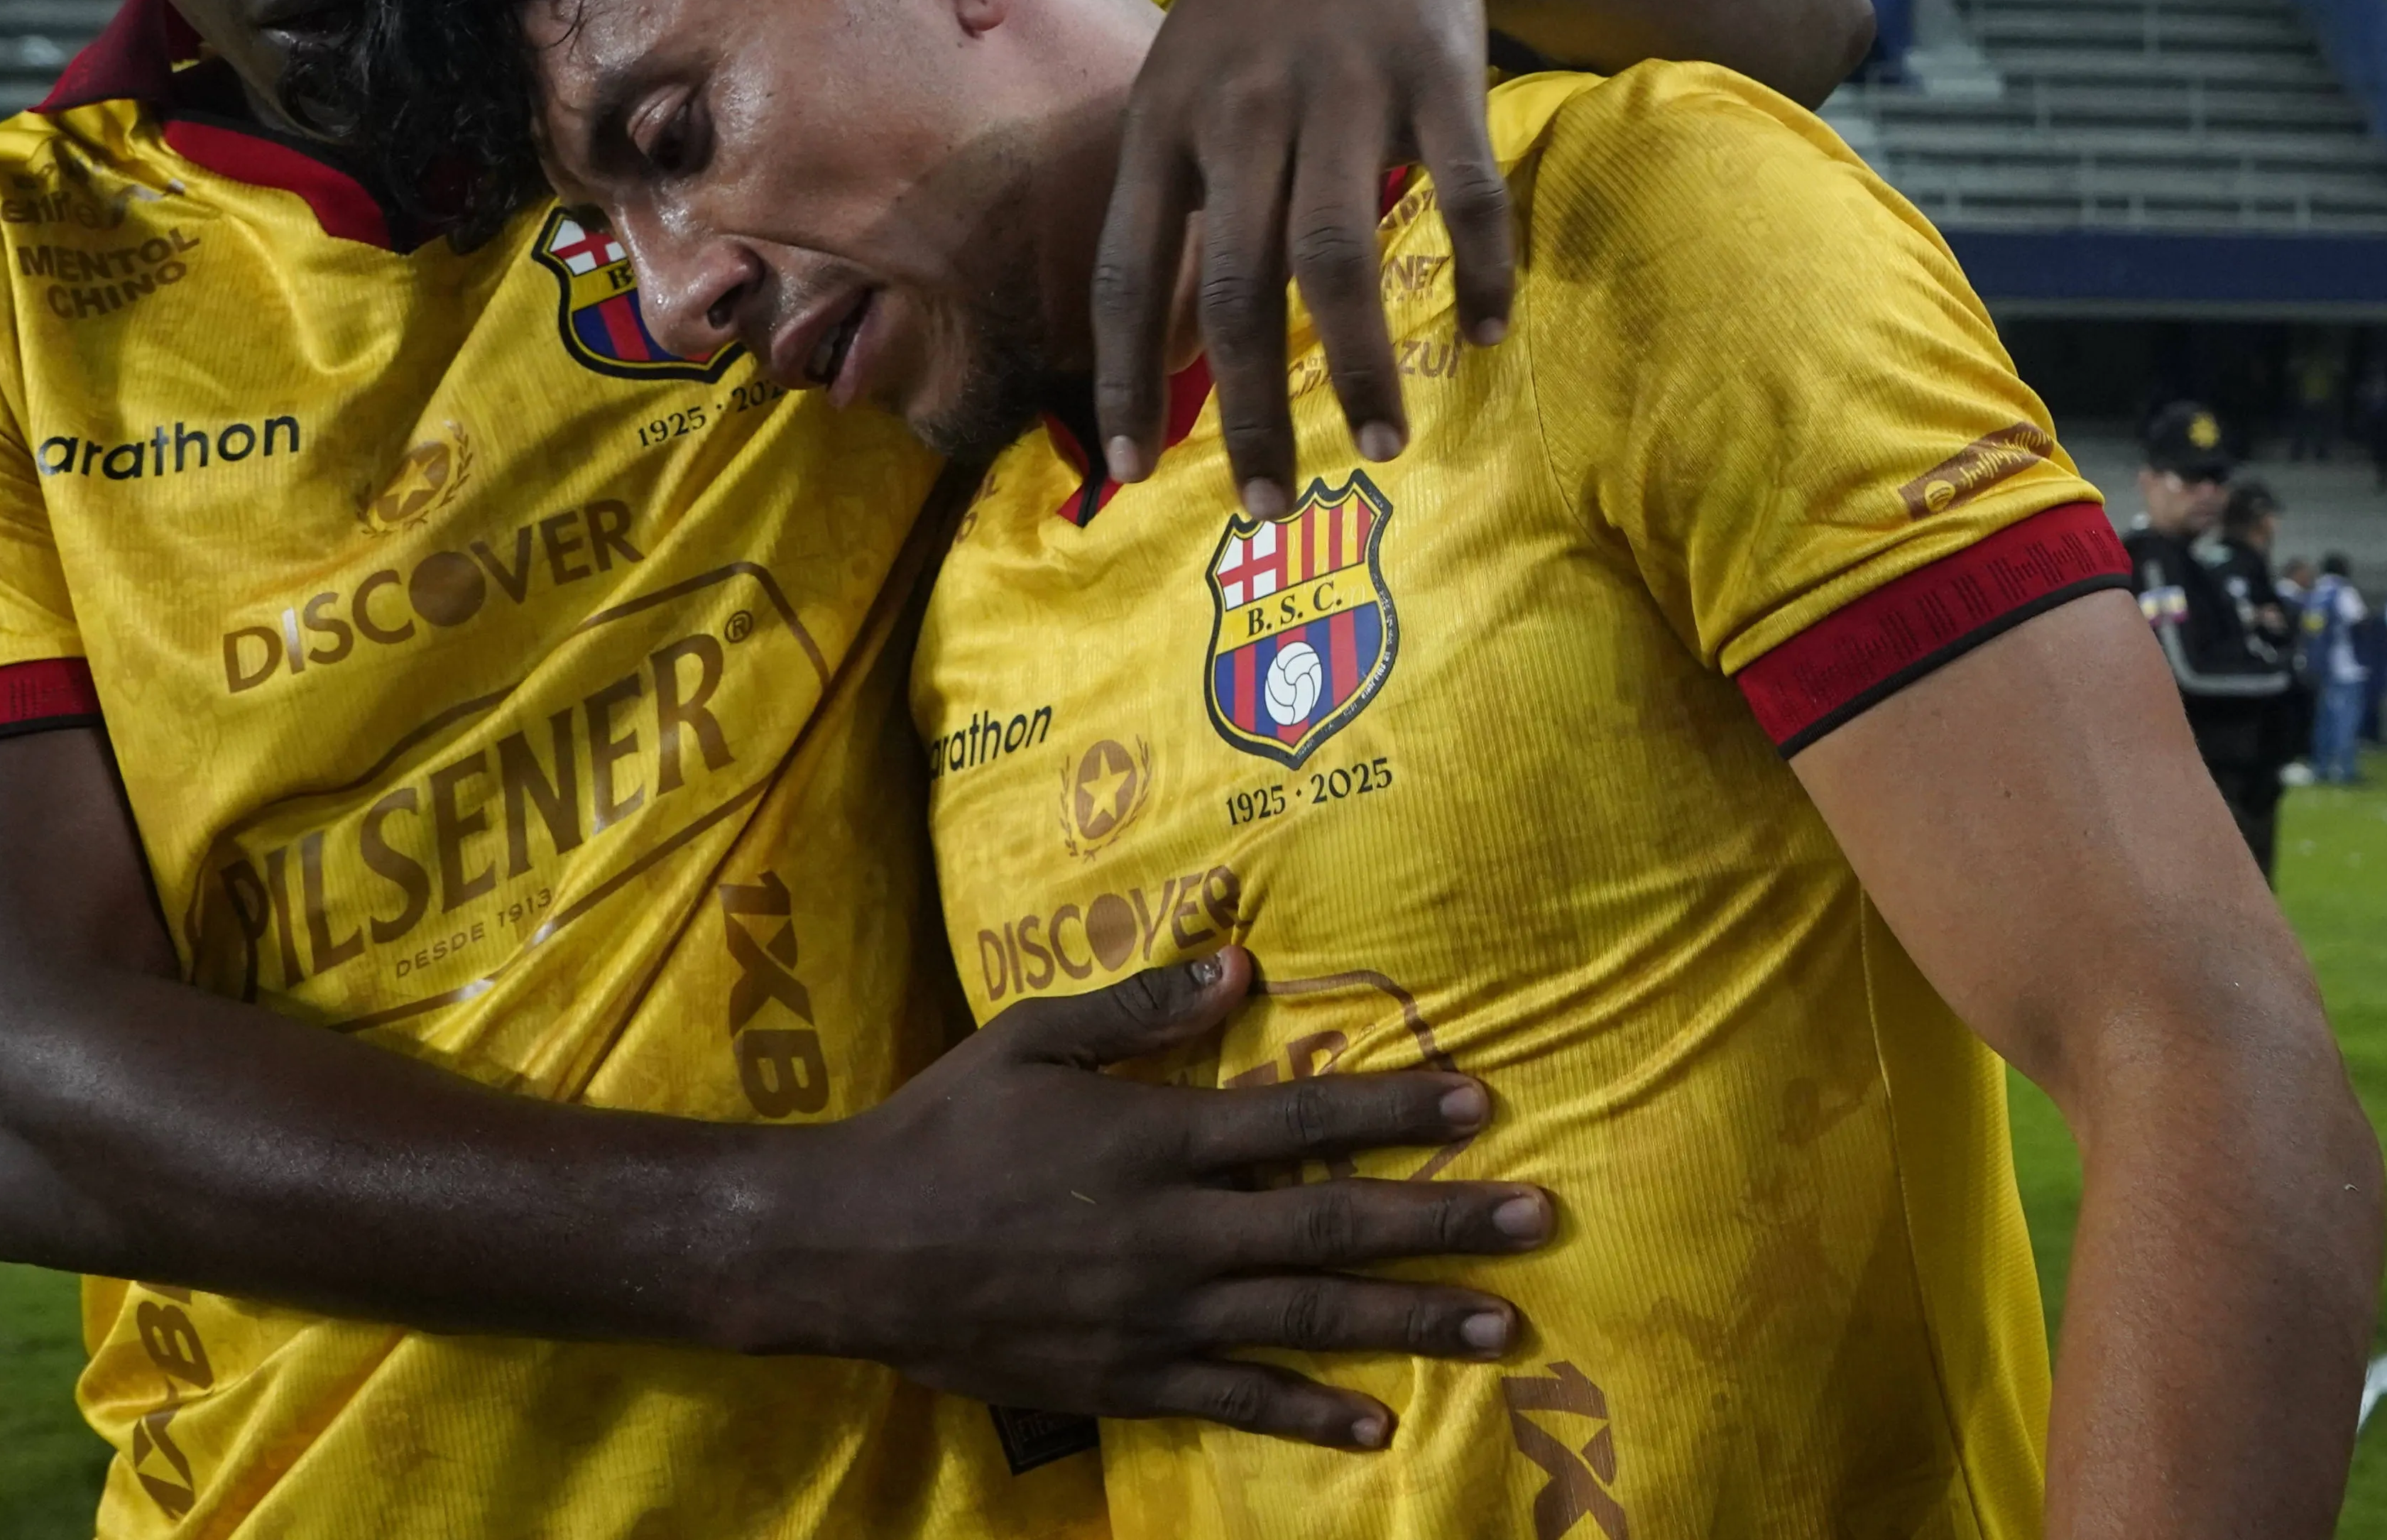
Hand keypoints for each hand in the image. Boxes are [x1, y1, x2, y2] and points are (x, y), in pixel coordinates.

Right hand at [779, 950, 1548, 1448]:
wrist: (849, 1247)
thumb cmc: (941, 1128)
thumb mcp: (1031, 1038)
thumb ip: (1140, 1009)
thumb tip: (1240, 962)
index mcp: (1158, 1137)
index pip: (1305, 1118)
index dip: (1397, 1108)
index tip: (1479, 1102)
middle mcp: (1176, 1230)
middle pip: (1335, 1224)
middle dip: (1446, 1222)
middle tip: (1538, 1220)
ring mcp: (1157, 1313)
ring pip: (1308, 1317)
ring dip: (1413, 1321)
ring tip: (1505, 1327)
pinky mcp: (1128, 1376)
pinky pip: (1237, 1398)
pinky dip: (1310, 1411)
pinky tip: (1377, 1424)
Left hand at [1095, 0, 1518, 515]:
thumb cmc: (1259, 6)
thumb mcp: (1181, 77)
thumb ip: (1168, 194)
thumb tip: (1145, 342)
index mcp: (1164, 119)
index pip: (1125, 273)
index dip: (1122, 380)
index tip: (1129, 474)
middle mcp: (1242, 109)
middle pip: (1232, 289)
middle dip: (1248, 410)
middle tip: (1267, 504)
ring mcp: (1341, 87)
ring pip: (1337, 258)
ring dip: (1359, 367)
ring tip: (1384, 444)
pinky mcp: (1435, 70)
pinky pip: (1459, 193)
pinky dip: (1477, 270)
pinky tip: (1489, 334)